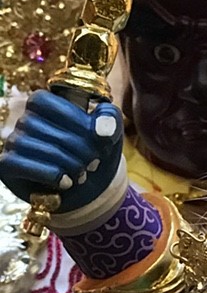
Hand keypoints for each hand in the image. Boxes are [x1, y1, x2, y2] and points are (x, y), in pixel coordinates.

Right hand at [0, 91, 123, 215]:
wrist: (87, 189)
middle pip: (55, 132)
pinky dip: (53, 176)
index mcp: (43, 103)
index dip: (81, 124)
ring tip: (82, 174)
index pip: (56, 106)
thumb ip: (110, 120)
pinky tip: (66, 183)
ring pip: (46, 151)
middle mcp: (24, 119)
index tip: (100, 141)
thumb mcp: (108, 134)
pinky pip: (26, 166)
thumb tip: (102, 127)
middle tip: (94, 163)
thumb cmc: (93, 154)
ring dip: (72, 166)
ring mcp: (13, 141)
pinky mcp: (7, 164)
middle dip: (83, 151)